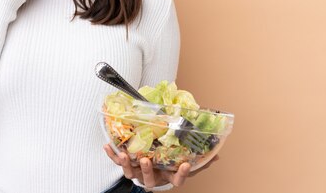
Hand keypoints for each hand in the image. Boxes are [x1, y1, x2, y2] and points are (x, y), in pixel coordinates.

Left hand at [103, 144, 218, 188]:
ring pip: (131, 172)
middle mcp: (152, 176)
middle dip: (146, 170)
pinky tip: (108, 145)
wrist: (153, 164)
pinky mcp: (127, 164)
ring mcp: (138, 172)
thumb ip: (199, 161)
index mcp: (167, 176)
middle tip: (146, 160)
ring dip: (126, 164)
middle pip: (148, 178)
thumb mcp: (184, 162)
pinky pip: (117, 161)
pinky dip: (112, 154)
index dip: (181, 174)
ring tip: (124, 154)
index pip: (177, 179)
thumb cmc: (168, 164)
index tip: (185, 165)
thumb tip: (217, 156)